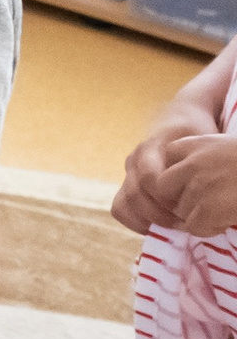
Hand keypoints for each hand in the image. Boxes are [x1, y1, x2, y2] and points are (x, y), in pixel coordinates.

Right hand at [115, 57, 228, 234]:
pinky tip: (164, 223)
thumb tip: (216, 140)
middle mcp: (136, 159)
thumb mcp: (210, 133)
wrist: (184, 115)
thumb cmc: (203, 125)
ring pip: (125, 205)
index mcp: (154, 145)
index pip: (151, 179)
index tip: (193, 208)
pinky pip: (122, 209)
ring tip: (179, 223)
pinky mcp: (129, 184)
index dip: (169, 198)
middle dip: (163, 215)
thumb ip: (208, 143)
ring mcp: (130, 172)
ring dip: (151, 220)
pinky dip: (139, 221)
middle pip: (136, 197)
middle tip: (191, 222)